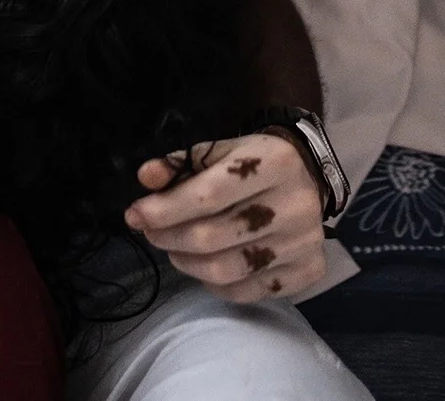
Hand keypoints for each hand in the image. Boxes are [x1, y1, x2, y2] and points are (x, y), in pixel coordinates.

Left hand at [124, 131, 328, 302]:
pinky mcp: (309, 270)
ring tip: (175, 250)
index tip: (135, 215)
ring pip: (226, 270)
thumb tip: (146, 177)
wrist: (307, 178)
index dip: (165, 210)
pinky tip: (206, 267)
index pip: (208, 196)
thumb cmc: (253, 163)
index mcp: (274, 163)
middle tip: (151, 233)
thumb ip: (180, 164)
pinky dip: (217, 286)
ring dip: (187, 263)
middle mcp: (296, 205)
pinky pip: (249, 293)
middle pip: (212, 237)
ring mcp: (305, 243)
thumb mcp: (219, 152)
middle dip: (169, 238)